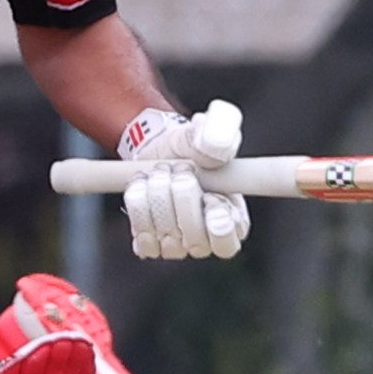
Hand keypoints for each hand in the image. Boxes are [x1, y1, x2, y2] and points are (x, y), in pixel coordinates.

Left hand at [117, 100, 248, 263]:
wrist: (158, 150)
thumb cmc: (191, 147)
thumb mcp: (210, 128)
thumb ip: (220, 131)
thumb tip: (217, 144)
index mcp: (233, 219)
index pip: (228, 243)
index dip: (217, 222)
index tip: (209, 195)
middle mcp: (205, 239)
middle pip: (195, 239)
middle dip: (180, 196)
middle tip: (176, 169)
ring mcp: (177, 245)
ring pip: (166, 237)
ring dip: (156, 197)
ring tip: (158, 173)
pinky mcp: (150, 243)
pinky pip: (142, 238)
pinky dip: (138, 207)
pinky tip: (143, 188)